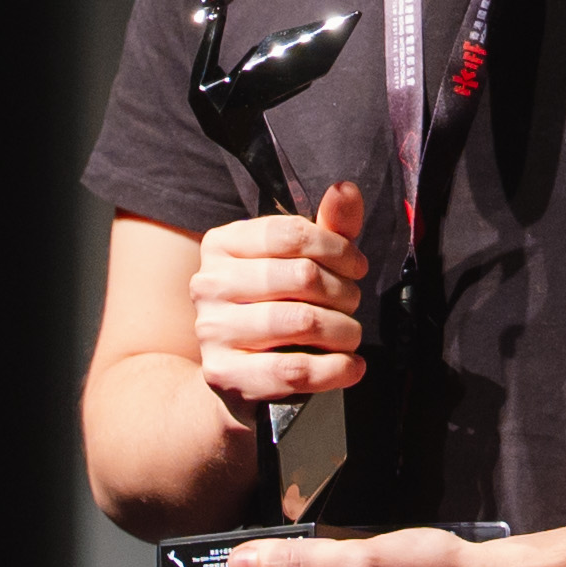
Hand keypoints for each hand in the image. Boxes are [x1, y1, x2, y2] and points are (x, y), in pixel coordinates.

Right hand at [192, 180, 369, 413]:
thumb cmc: (275, 309)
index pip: (291, 234)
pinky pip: (295, 369)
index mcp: (222, 244)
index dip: (338, 249)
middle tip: (352, 303)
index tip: (357, 267)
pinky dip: (336, 368)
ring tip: (350, 334)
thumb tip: (346, 189)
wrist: (235, 377)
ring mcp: (212, 330)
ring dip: (344, 330)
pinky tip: (349, 365)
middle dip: (345, 292)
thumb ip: (328, 227)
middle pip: (302, 276)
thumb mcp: (300, 263)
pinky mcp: (224, 374)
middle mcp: (209, 283)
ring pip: (303, 321)